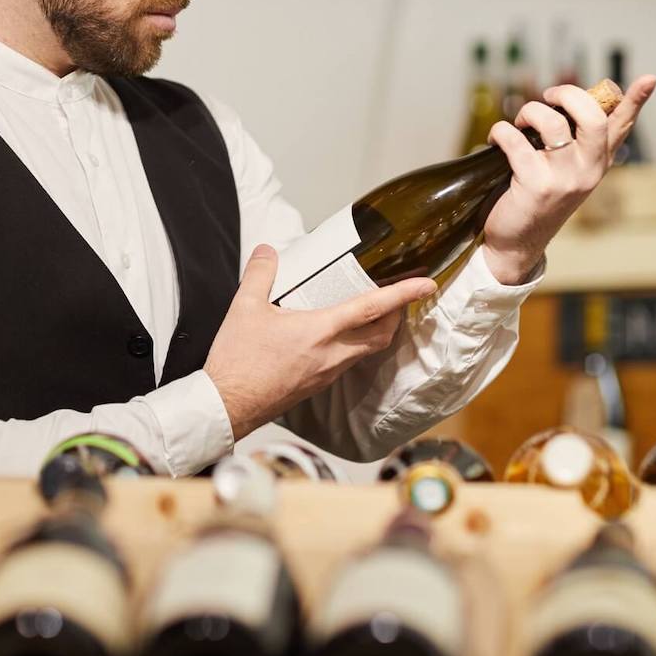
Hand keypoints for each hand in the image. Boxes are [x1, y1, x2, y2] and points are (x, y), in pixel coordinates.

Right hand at [204, 244, 436, 440]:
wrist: (229, 405)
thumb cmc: (239, 360)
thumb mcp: (244, 307)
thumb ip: (260, 274)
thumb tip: (268, 250)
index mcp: (320, 331)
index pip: (372, 308)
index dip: (403, 294)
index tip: (426, 284)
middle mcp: (332, 354)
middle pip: (381, 335)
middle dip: (398, 314)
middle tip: (401, 296)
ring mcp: (328, 373)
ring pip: (367, 350)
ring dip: (378, 330)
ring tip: (373, 311)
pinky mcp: (318, 384)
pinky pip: (349, 361)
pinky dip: (357, 344)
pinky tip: (339, 334)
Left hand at [483, 74, 655, 284]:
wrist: (518, 241)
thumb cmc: (539, 195)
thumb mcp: (566, 169)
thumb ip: (574, 139)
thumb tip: (568, 98)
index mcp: (599, 161)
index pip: (622, 126)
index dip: (636, 100)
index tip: (650, 78)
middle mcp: (589, 169)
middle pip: (592, 117)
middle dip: (567, 94)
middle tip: (549, 97)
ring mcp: (564, 179)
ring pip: (550, 122)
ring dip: (527, 112)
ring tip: (518, 123)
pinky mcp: (536, 185)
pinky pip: (514, 140)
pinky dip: (500, 132)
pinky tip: (495, 141)